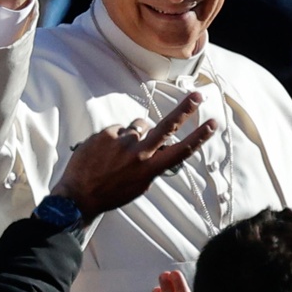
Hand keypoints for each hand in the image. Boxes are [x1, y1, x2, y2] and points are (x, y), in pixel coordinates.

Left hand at [52, 92, 217, 217]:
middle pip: (167, 126)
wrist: (79, 195)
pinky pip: (117, 129)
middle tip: (196, 96)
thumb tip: (159, 151)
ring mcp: (122, 142)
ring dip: (134, 134)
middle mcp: (139, 154)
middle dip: (184, 110)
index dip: (199, 137)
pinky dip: (114, 138)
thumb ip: (152, 167)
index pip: (181, 151)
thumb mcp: (139, 186)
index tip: (212, 124)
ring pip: (138, 126)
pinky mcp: (106, 134)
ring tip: (119, 152)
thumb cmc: (111, 193)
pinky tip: (104, 152)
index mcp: (150, 169)